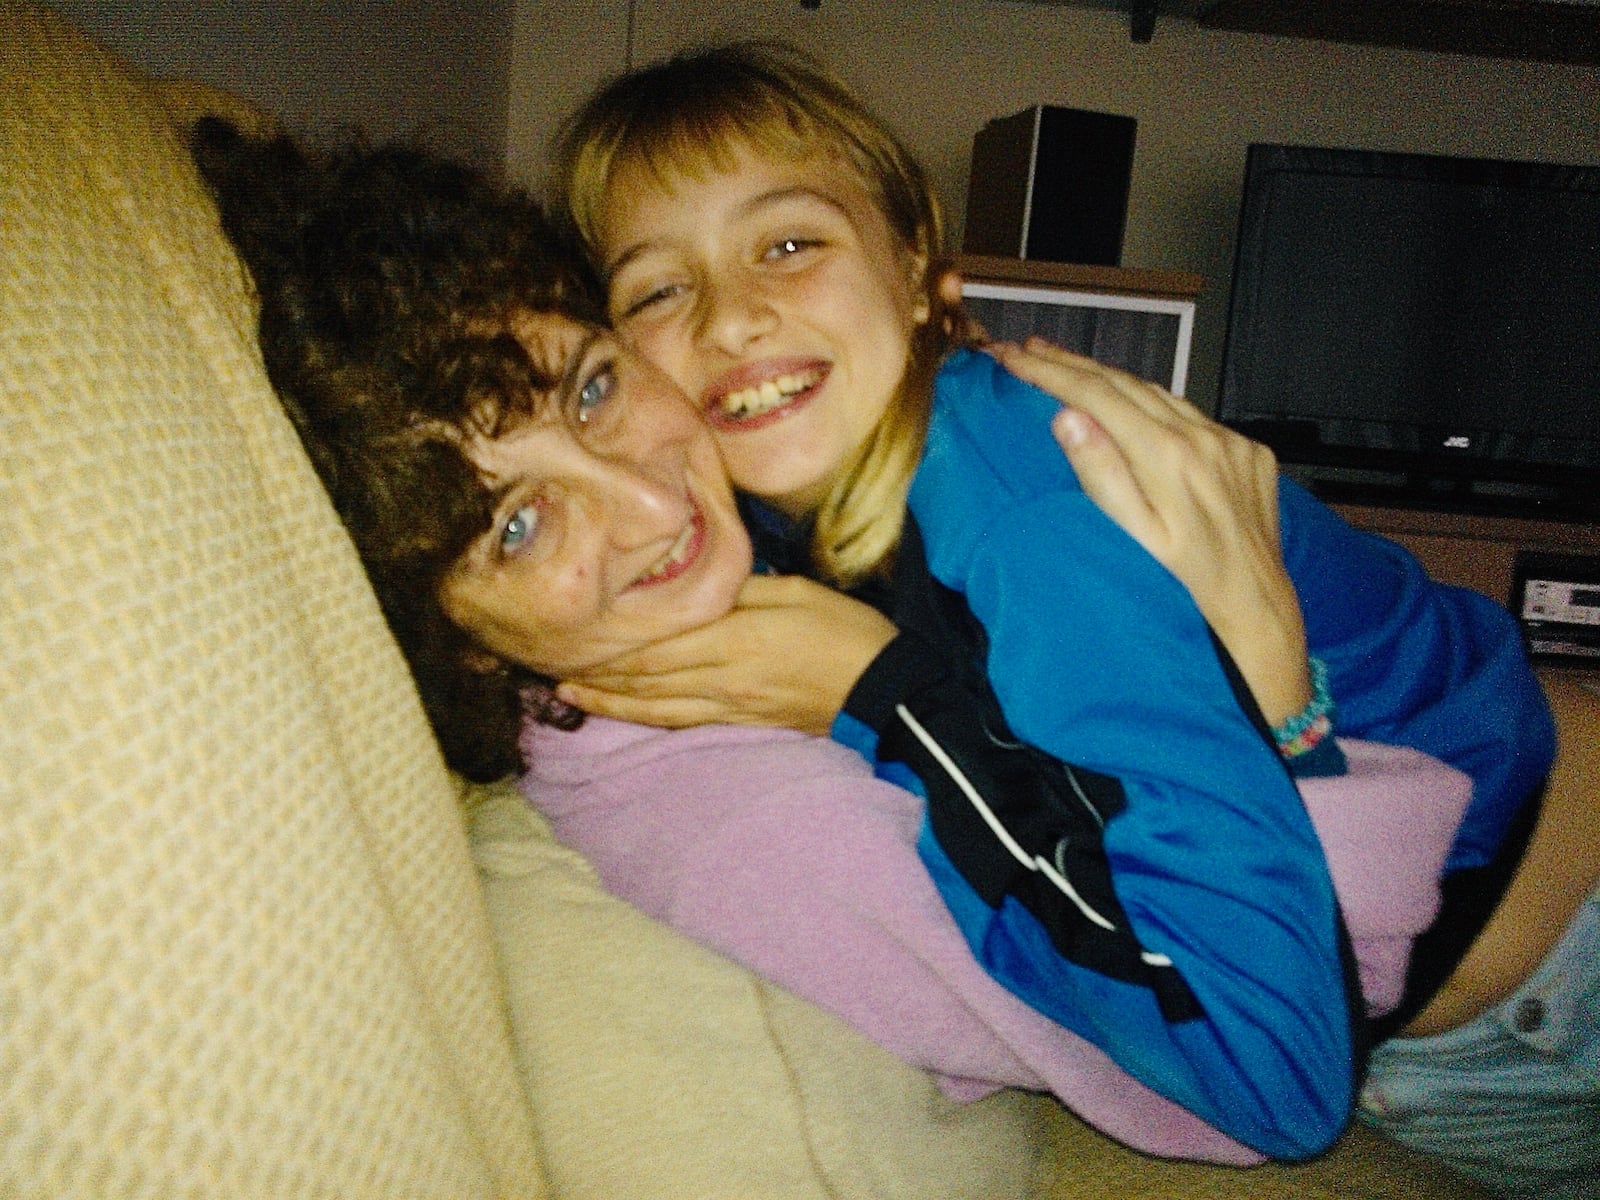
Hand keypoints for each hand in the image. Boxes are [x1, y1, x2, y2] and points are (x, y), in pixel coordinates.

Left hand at [555, 574, 895, 733]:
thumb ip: (741, 586)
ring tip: (565, 694)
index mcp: (736, 637)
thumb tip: (693, 576)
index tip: (571, 629)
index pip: (657, 640)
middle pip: (645, 674)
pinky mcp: (740, 720)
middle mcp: (723, 676)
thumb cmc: (846, 631)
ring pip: (655, 704)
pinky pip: (681, 718)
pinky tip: (621, 711)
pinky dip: (643, 715)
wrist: (886, 691)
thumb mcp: (796, 590)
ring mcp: (730, 705)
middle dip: (596, 669)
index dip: (610, 640)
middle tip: (547, 660)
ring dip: (608, 700)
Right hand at [987, 338, 1311, 725]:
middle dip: (1071, 364)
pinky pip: (1194, 417)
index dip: (1049, 372)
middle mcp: (1202, 437)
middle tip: (1028, 348)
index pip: (1095, 396)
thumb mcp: (1132, 538)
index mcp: (1167, 457)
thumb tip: (1066, 418)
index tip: (1011, 356)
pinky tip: (1134, 406)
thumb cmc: (1181, 584)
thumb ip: (1101, 475)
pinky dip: (1157, 406)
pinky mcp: (1249, 451)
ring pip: (1159, 395)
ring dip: (1111, 380)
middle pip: (1124, 384)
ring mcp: (1230, 441)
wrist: (1253, 607)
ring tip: (1069, 366)